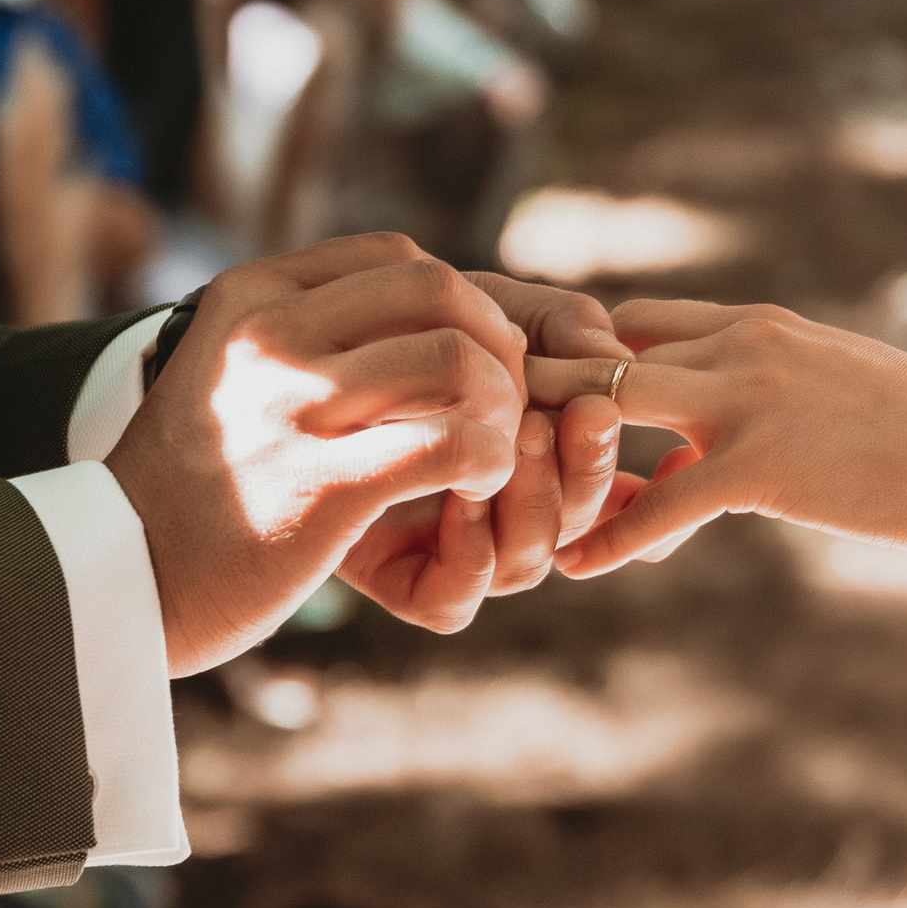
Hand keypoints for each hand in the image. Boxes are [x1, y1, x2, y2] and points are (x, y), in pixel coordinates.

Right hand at [107, 235, 528, 673]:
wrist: (111, 580)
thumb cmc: (187, 491)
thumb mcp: (223, 376)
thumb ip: (296, 338)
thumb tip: (404, 325)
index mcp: (248, 299)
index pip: (395, 256)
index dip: (458, 304)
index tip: (469, 360)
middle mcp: (269, 338)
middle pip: (439, 291)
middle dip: (494, 344)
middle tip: (500, 404)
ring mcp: (293, 410)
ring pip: (457, 361)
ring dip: (501, 407)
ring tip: (489, 453)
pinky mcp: (322, 487)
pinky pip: (451, 444)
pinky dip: (488, 462)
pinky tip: (475, 489)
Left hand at [331, 275, 630, 623]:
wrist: (290, 364)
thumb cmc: (403, 325)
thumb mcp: (491, 309)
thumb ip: (563, 327)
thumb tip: (614, 352)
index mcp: (541, 465)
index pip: (605, 490)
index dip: (616, 464)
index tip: (605, 404)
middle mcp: (503, 516)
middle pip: (574, 528)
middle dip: (585, 471)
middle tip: (582, 412)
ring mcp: (453, 552)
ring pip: (526, 563)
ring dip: (537, 499)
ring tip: (524, 429)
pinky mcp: (398, 581)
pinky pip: (456, 598)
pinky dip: (472, 549)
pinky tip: (461, 488)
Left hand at [529, 298, 906, 574]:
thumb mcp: (823, 399)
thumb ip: (748, 410)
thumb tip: (687, 456)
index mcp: (752, 325)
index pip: (627, 318)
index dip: (569, 357)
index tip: (526, 406)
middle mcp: (741, 344)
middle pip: (594, 343)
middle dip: (533, 388)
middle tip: (483, 441)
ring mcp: (749, 399)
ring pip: (607, 403)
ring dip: (550, 447)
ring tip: (505, 491)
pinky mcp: (765, 464)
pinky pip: (662, 500)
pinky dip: (610, 536)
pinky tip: (577, 567)